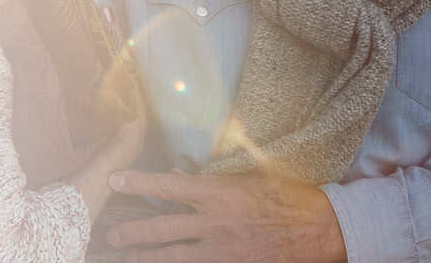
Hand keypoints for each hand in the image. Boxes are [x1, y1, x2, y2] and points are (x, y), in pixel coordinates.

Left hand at [104, 170, 346, 262]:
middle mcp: (216, 222)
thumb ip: (209, 179)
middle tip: (111, 235)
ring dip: (147, 257)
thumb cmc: (286, 196)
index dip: (139, 183)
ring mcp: (223, 250)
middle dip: (133, 232)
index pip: (169, 186)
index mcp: (220, 193)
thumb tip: (178, 175)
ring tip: (127, 256)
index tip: (114, 180)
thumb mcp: (249, 177)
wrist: (320, 230)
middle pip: (163, 229)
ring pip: (174, 256)